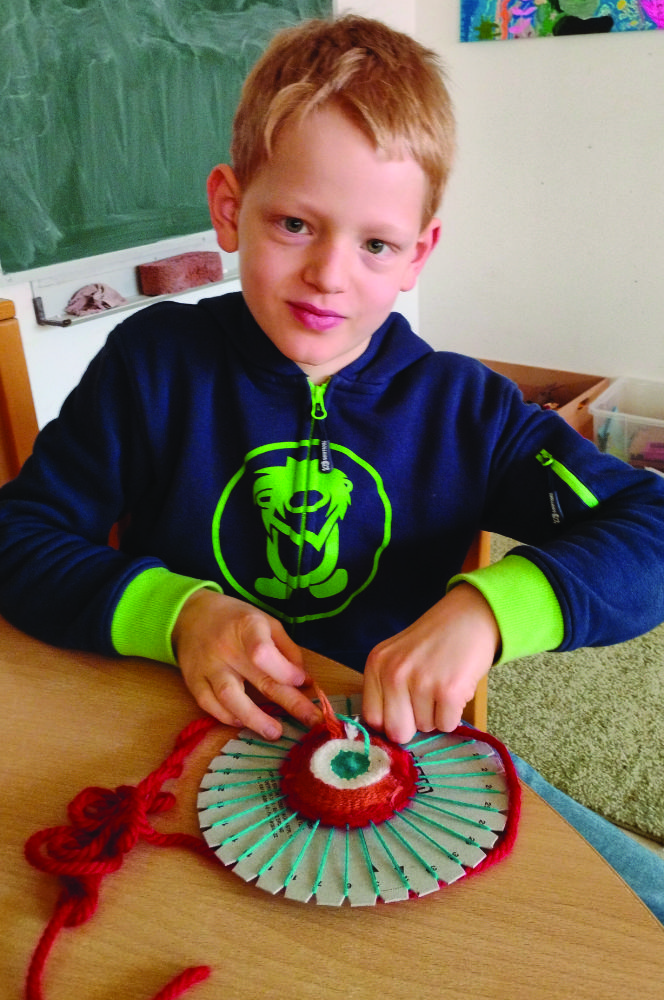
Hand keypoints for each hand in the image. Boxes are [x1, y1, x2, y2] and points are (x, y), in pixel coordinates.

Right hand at [172, 589, 320, 738]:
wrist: (191, 615)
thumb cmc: (236, 620)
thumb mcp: (266, 622)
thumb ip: (287, 649)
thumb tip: (304, 681)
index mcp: (247, 627)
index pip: (265, 653)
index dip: (285, 671)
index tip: (301, 682)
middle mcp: (226, 647)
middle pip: (258, 679)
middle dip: (289, 703)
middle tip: (311, 720)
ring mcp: (207, 666)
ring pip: (230, 697)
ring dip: (255, 719)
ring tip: (275, 733)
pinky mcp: (193, 680)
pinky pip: (209, 704)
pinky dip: (226, 716)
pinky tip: (242, 722)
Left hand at [362, 584, 499, 743]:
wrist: (469, 616)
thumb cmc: (434, 640)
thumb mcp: (397, 656)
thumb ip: (386, 688)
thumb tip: (388, 732)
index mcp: (376, 665)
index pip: (373, 719)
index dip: (391, 722)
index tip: (405, 715)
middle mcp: (394, 674)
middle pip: (397, 732)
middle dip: (414, 725)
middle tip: (427, 701)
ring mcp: (421, 682)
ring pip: (425, 728)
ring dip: (436, 714)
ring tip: (442, 685)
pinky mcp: (449, 690)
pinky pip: (447, 725)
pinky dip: (454, 714)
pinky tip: (455, 688)